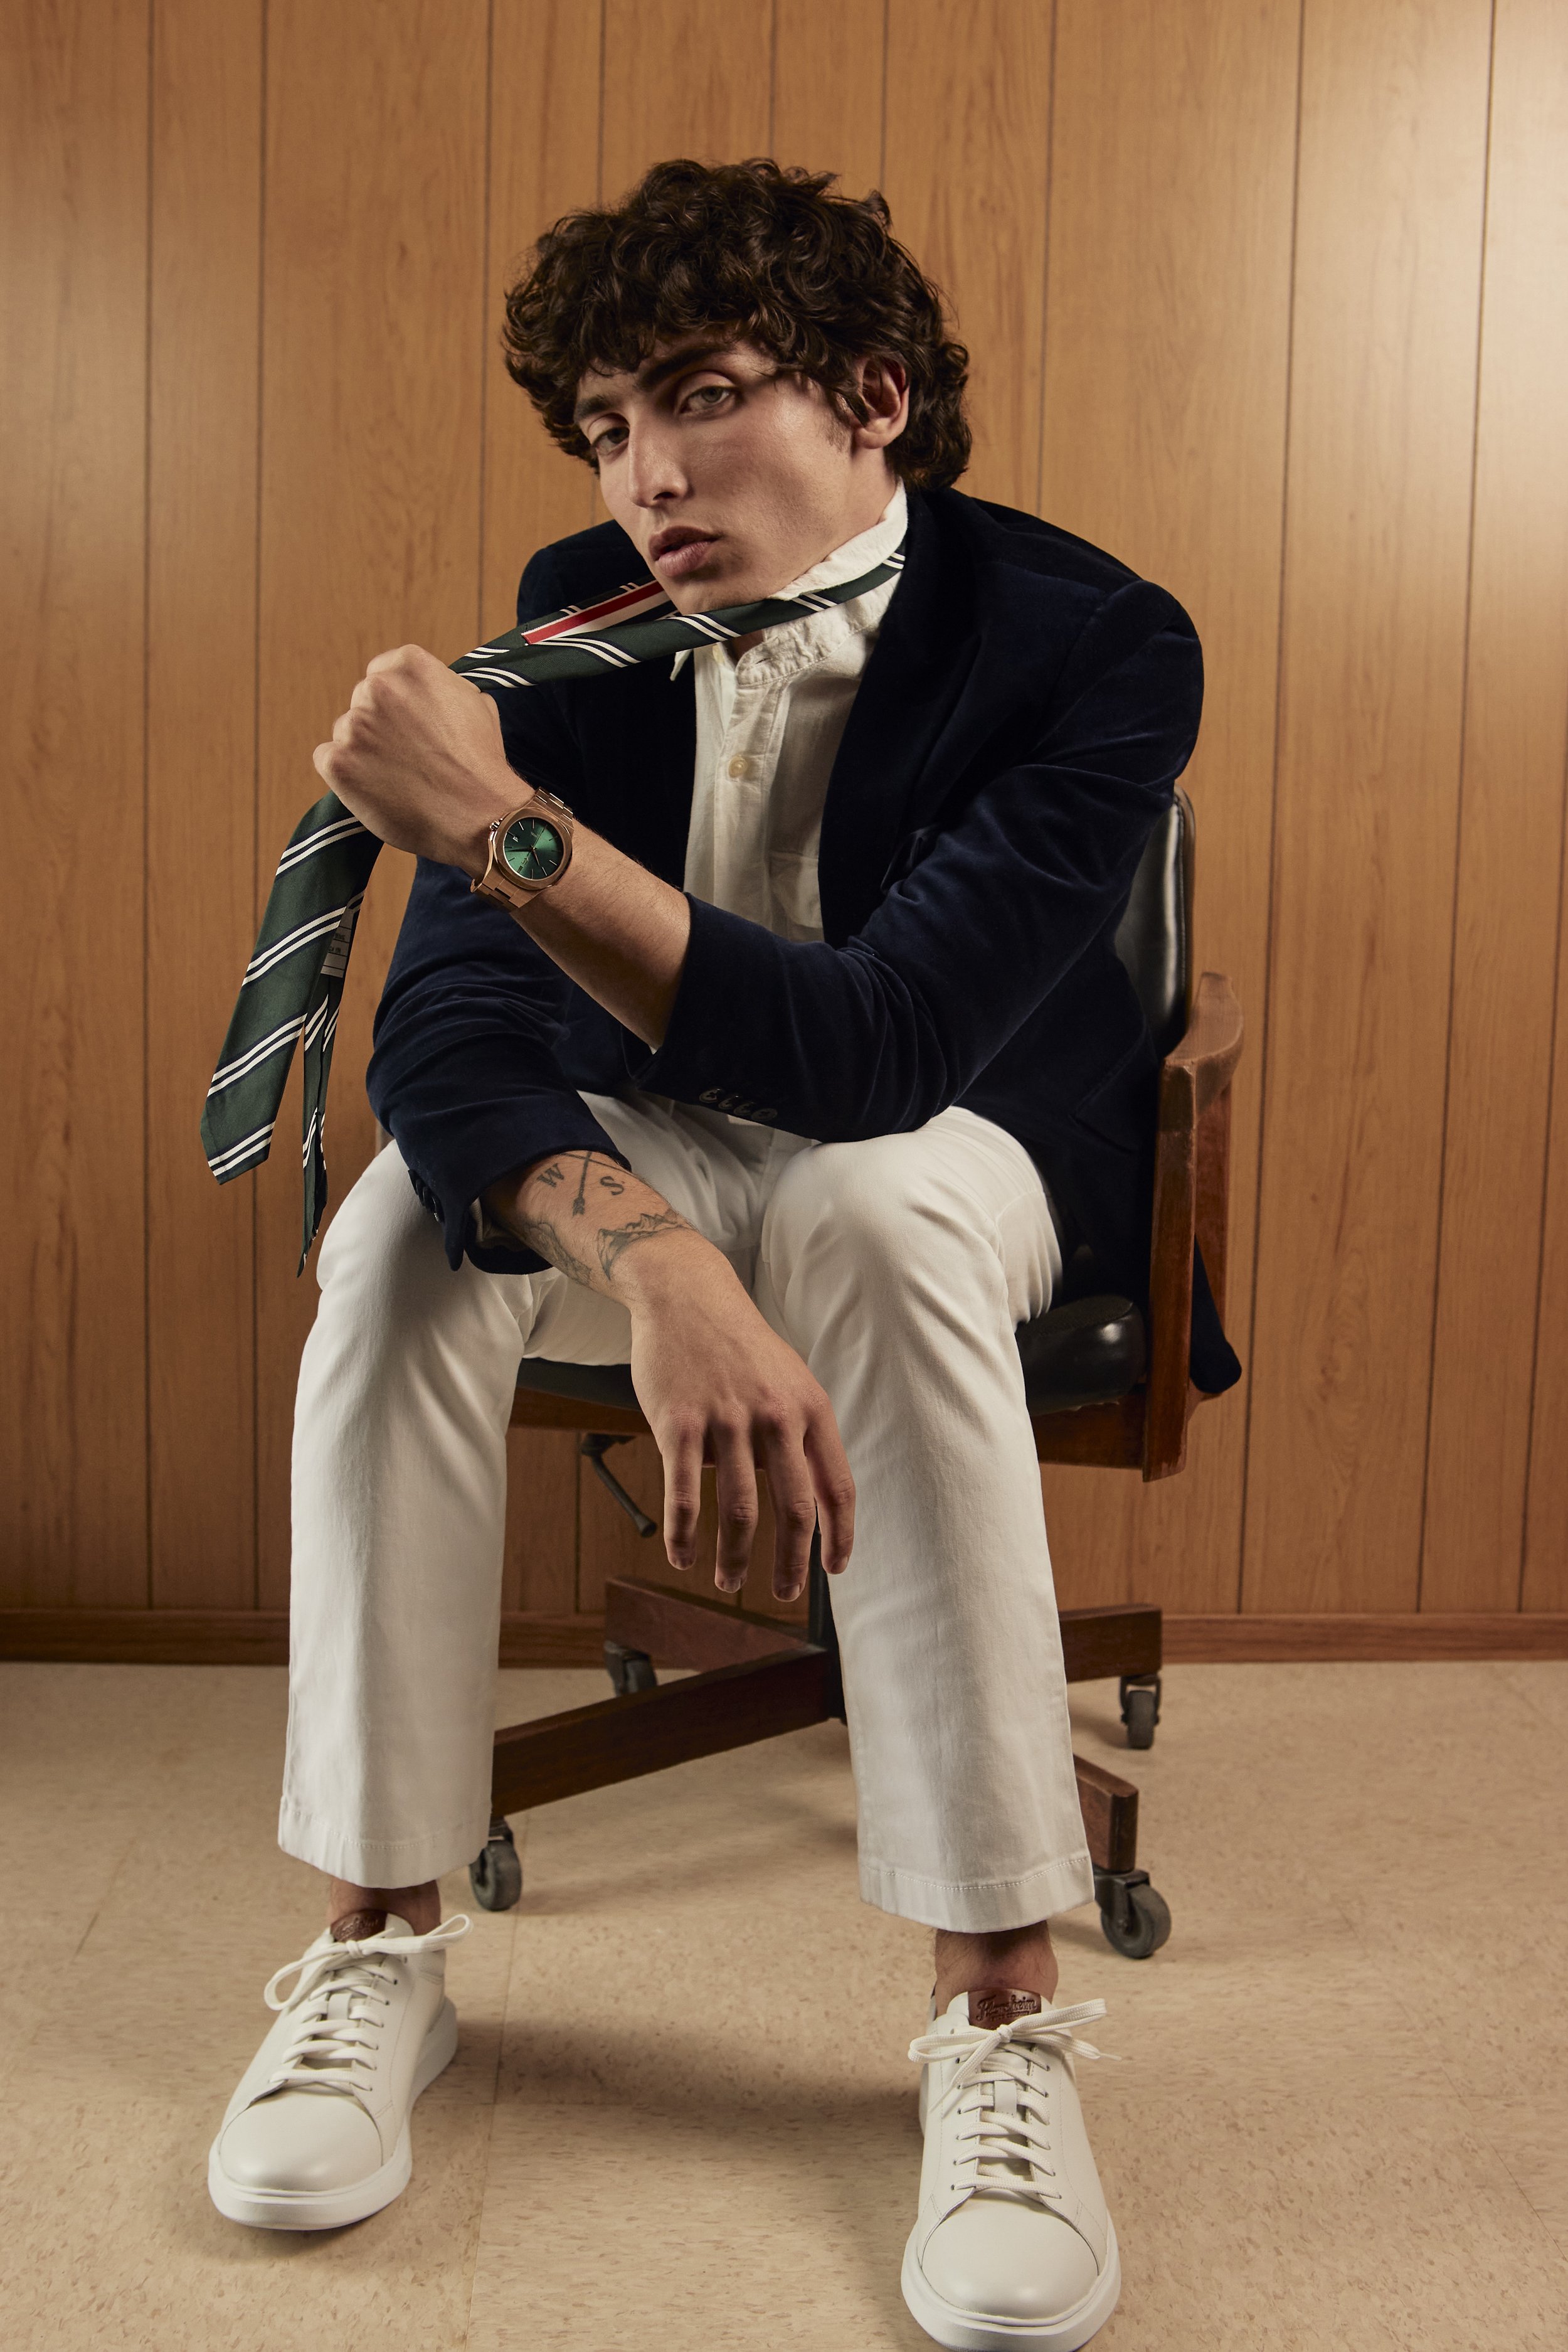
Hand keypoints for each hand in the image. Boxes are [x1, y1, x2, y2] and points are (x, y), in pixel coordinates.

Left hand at [313, 645, 515, 873]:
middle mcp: (377, 688)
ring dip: (364, 750)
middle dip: (380, 726)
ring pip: (347, 732)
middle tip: (407, 756)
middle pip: (363, 702)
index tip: (408, 723)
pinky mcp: (337, 762)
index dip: (396, 703)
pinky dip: (345, 774)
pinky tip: (376, 788)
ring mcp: (353, 725)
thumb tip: (428, 692)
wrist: (479, 817)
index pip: (383, 672)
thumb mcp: (477, 704)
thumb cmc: (482, 765)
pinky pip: (328, 759)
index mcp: (410, 665)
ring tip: (399, 778)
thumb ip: (442, 687)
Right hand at [622, 1238, 855, 1602]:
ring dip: (735, 1558)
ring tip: (730, 1582)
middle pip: (792, 1509)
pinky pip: (685, 1494)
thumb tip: (811, 1497)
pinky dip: (684, 1535)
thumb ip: (803, 1434)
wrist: (685, 1295)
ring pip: (738, 1511)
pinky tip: (683, 1555)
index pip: (837, 1486)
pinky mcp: (678, 1424)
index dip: (839, 1535)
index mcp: (810, 1408)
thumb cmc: (739, 1345)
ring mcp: (726, 1421)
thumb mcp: (790, 1379)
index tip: (834, 1569)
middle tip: (784, 1594)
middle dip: (790, 1564)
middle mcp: (774, 1416)